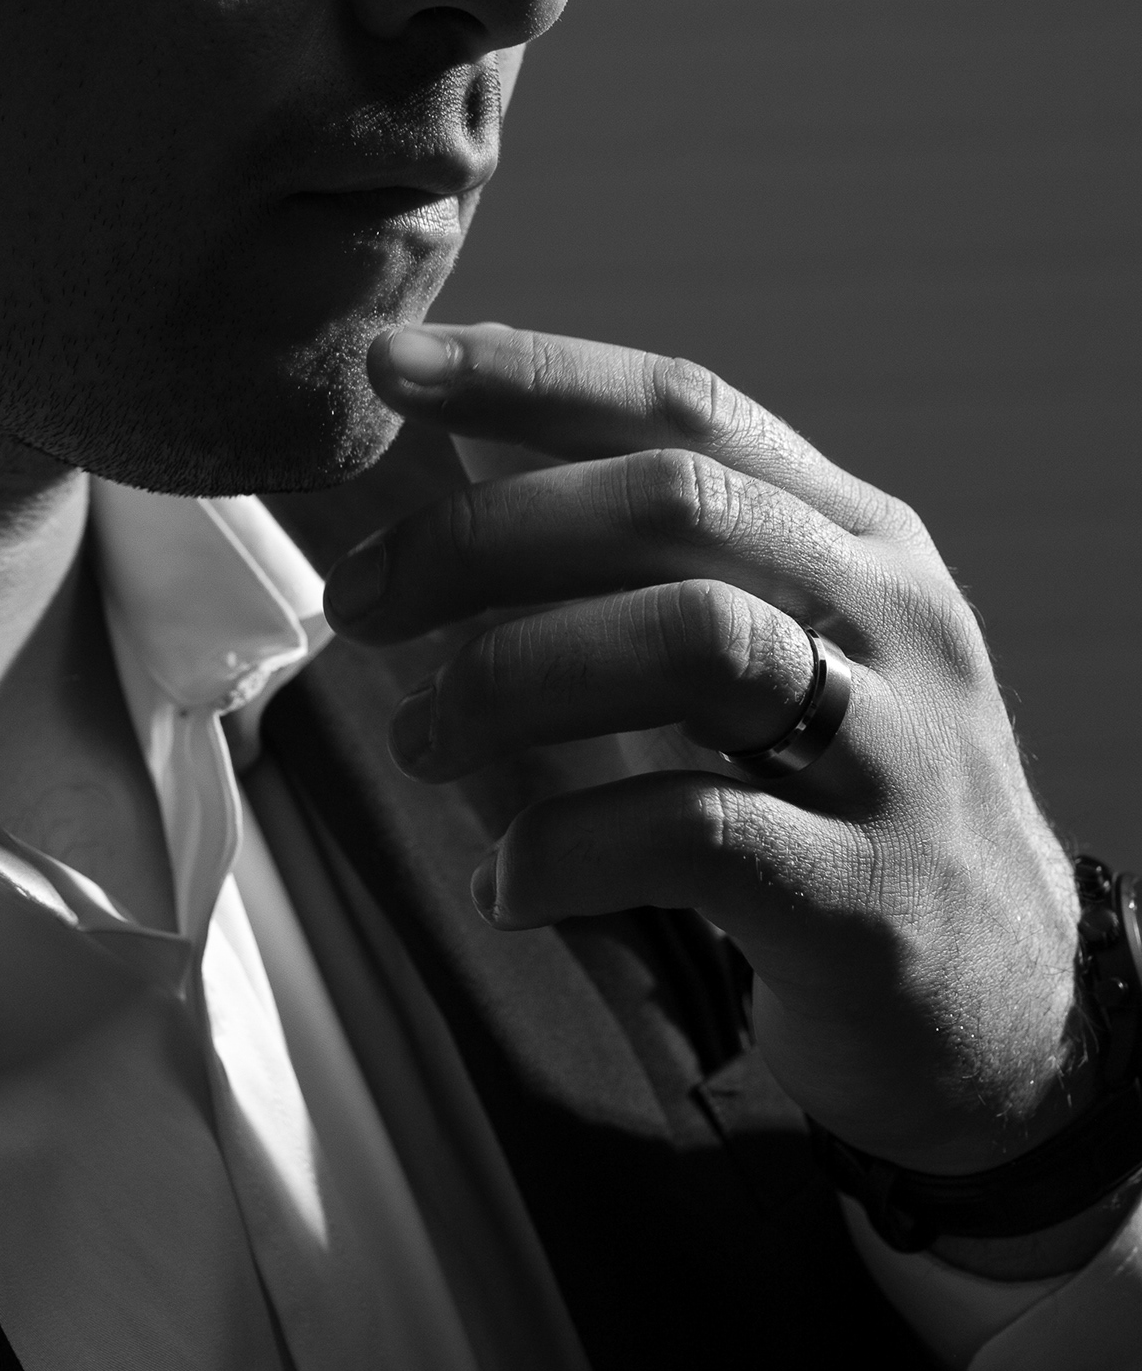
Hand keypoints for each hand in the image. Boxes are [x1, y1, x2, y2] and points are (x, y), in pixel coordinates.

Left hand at [322, 320, 1086, 1185]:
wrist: (1009, 1005)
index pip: (685, 405)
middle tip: (361, 601)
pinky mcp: (868, 897)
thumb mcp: (775, 643)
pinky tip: (507, 883)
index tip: (390, 365)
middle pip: (672, 504)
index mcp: (856, 535)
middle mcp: (891, 616)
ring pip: (695, 642)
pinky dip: (569, 845)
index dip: (529, 373)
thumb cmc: (841, 800)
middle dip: (483, 535)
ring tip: (421, 743)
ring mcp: (895, 754)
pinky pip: (697, 832)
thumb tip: (468, 435)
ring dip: (512, 675)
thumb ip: (641, 547)